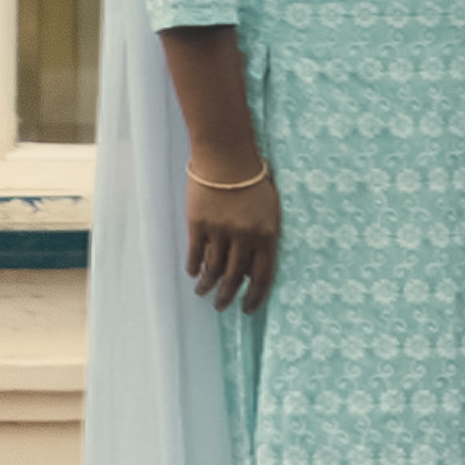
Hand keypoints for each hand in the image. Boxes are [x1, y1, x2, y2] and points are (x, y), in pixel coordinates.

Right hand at [184, 157, 281, 314]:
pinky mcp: (199, 225)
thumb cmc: (253, 178)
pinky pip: (196, 254)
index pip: (262, 275)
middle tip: (222, 307)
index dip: (255, 296)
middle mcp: (244, 237)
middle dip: (227, 296)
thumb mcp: (270, 207)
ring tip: (204, 293)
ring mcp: (220, 232)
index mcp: (267, 234)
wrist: (227, 156)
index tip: (248, 309)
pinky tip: (194, 274)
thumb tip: (254, 262)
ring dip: (208, 286)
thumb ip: (265, 234)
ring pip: (213, 269)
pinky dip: (195, 267)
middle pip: (234, 277)